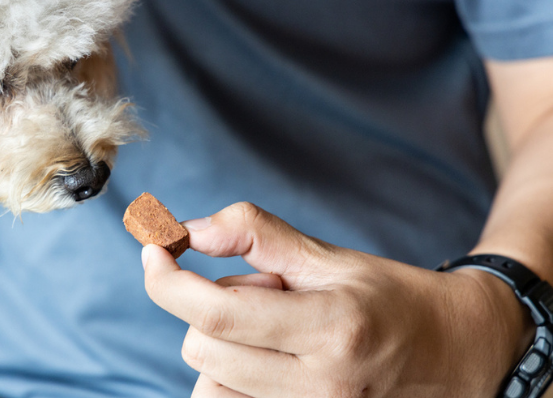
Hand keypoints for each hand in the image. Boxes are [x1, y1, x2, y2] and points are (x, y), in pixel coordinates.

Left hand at [142, 202, 533, 396]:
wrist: (458, 352)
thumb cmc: (391, 296)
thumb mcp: (330, 256)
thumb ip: (256, 235)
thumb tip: (186, 230)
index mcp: (330, 326)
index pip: (218, 311)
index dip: (168, 281)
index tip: (154, 252)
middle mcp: (321, 382)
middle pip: (203, 348)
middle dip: (209, 309)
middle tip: (264, 293)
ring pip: (210, 383)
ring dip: (222, 346)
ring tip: (275, 330)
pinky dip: (232, 375)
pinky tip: (270, 357)